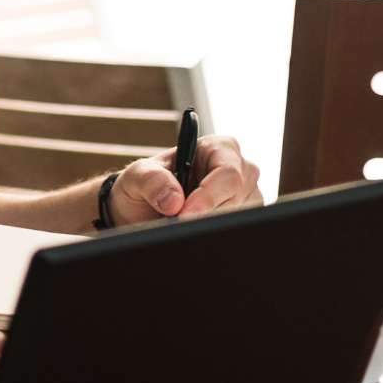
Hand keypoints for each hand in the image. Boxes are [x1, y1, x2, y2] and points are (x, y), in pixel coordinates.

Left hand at [110, 135, 263, 224]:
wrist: (143, 213)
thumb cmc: (145, 187)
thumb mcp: (137, 176)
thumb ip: (151, 180)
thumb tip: (174, 200)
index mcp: (218, 148)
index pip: (227, 172)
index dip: (208, 196)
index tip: (184, 214)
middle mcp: (239, 169)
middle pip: (238, 197)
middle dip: (206, 215)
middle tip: (178, 225)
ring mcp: (246, 196)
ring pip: (240, 218)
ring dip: (210, 226)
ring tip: (182, 225)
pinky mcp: (244, 219)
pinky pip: (238, 231)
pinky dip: (214, 235)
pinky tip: (195, 232)